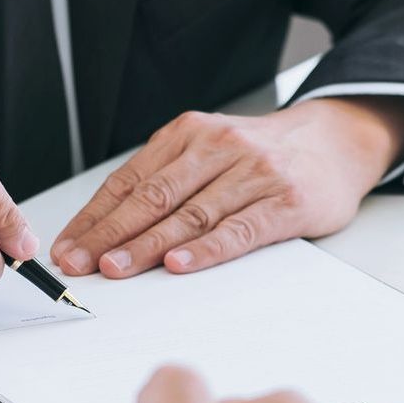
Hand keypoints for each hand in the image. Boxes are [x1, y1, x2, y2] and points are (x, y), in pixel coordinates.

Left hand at [50, 96, 403, 278]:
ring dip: (147, 246)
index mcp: (190, 134)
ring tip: (115, 269)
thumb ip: (168, 179)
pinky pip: (238, 229)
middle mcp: (218, 148)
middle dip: (110, 233)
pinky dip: (206, 250)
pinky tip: (179, 265)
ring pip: (190, 215)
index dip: (94, 216)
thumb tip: (108, 229)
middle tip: (79, 263)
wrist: (336, 143)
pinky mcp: (284, 202)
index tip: (68, 247)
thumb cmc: (264, 156)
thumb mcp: (211, 150)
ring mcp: (253, 174)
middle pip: (153, 197)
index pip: (130, 179)